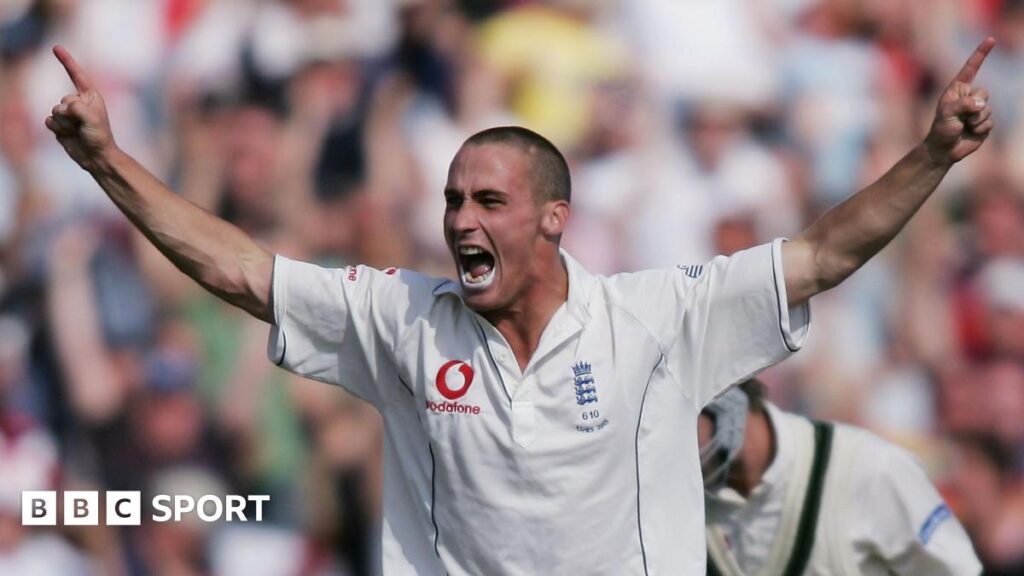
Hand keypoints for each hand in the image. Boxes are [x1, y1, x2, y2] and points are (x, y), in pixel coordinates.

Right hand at [45, 46, 116, 169]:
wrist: (96, 157)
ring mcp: (68, 113)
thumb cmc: (99, 136)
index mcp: (90, 96)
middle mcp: (78, 102)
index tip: (55, 47)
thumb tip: (65, 106)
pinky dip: (57, 129)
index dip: (66, 61)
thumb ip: (78, 107)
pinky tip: (68, 135)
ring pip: (55, 111)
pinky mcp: (60, 124)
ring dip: (65, 123)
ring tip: (77, 131)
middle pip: (62, 100)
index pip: (76, 75)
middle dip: (70, 114)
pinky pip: (49, 121)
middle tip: (82, 126)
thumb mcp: (93, 119)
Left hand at [924, 37, 994, 163]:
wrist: (944, 150)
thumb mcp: (947, 114)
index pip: (971, 68)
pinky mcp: (984, 122)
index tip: (991, 39)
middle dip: (974, 107)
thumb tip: (981, 105)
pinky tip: (970, 133)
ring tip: (963, 126)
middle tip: (960, 118)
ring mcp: (978, 110)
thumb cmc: (941, 129)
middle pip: (984, 93)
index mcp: (958, 89)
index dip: (981, 53)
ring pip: (987, 110)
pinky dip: (980, 129)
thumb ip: (963, 105)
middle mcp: (969, 97)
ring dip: (975, 121)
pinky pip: (990, 122)